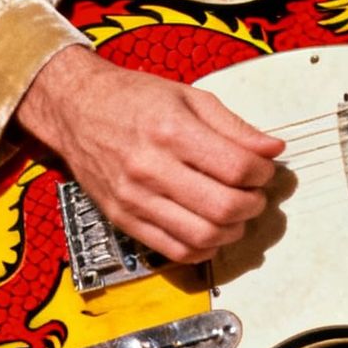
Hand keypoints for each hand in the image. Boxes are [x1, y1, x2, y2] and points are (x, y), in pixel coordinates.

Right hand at [15, 45, 283, 263]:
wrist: (74, 109)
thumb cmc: (133, 99)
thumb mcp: (189, 97)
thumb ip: (234, 127)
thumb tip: (274, 150)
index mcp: (170, 131)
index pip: (237, 168)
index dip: (263, 173)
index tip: (264, 169)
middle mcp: (150, 169)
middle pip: (224, 207)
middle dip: (253, 205)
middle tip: (255, 194)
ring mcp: (134, 199)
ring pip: (202, 236)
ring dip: (233, 230)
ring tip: (235, 213)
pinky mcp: (122, 220)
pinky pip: (174, 251)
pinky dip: (203, 249)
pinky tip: (212, 231)